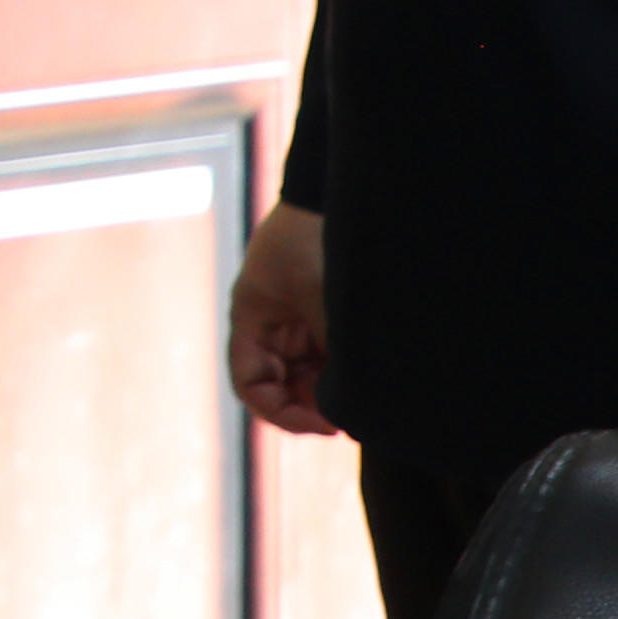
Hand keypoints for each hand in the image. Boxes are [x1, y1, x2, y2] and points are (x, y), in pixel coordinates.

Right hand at [226, 203, 339, 438]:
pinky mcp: (323, 313)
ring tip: (361, 401)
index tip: (321, 424)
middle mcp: (270, 325)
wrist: (332, 194)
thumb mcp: (322, 301)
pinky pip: (327, 356)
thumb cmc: (316, 241)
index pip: (251, 383)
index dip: (279, 412)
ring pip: (306, 374)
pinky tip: (366, 380)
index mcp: (252, 319)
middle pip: (279, 384)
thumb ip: (330, 350)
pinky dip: (343, 372)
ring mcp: (298, 319)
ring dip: (328, 390)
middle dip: (308, 405)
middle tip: (346, 420)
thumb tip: (346, 400)